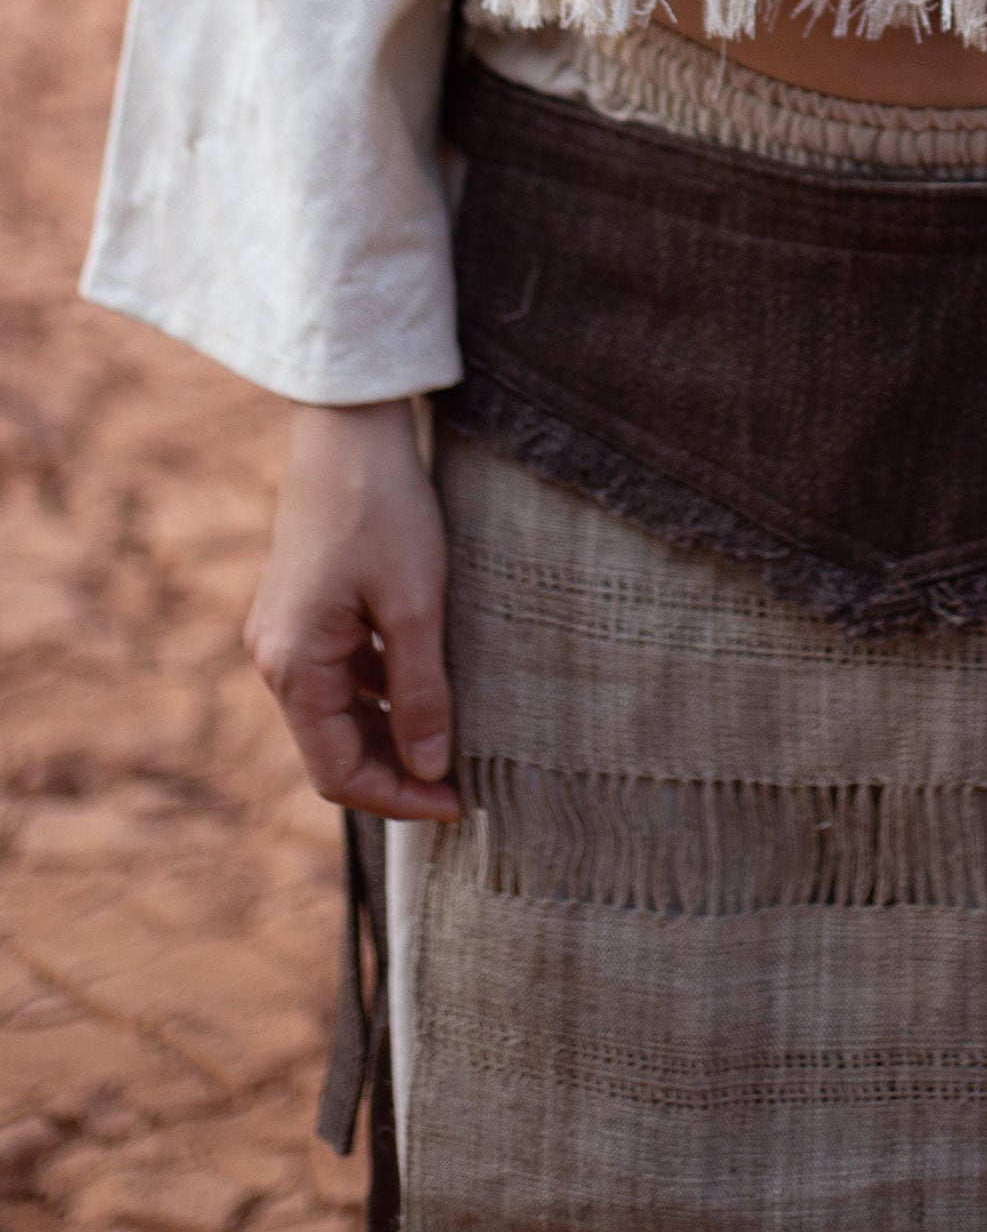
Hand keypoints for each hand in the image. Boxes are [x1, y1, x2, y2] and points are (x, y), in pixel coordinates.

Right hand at [244, 399, 460, 822]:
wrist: (350, 427)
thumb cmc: (383, 509)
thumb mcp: (416, 604)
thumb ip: (421, 692)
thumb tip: (432, 770)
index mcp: (293, 666)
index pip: (338, 773)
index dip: (399, 799)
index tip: (459, 804)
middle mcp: (276, 657)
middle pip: (334, 748)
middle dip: (397, 771)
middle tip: (464, 781)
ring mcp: (286, 631)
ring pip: (338, 713)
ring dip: (391, 733)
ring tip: (456, 739)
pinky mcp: (305, 607)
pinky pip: (340, 674)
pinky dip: (381, 693)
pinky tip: (429, 685)